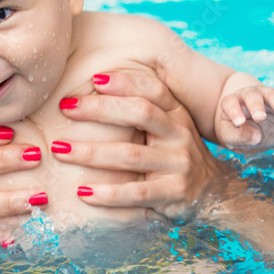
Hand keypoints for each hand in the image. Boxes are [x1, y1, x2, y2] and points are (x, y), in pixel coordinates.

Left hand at [52, 71, 229, 219]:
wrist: (213, 193)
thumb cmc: (175, 155)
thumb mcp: (169, 128)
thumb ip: (143, 111)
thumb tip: (94, 86)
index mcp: (177, 114)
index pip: (153, 90)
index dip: (125, 82)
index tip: (94, 79)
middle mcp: (180, 134)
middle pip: (140, 113)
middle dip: (100, 109)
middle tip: (66, 108)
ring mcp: (179, 164)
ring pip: (130, 154)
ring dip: (91, 151)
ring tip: (60, 149)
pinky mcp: (174, 193)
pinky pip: (136, 192)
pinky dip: (108, 193)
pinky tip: (83, 192)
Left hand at [217, 85, 273, 150]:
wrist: (252, 126)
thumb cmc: (236, 131)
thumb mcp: (231, 137)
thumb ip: (239, 136)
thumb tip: (256, 136)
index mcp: (233, 102)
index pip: (230, 102)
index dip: (234, 111)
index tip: (239, 123)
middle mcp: (249, 95)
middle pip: (252, 95)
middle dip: (256, 105)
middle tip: (260, 117)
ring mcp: (268, 97)